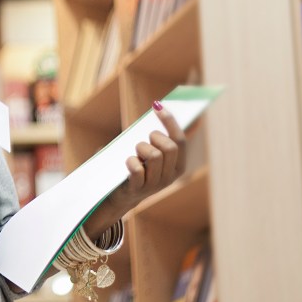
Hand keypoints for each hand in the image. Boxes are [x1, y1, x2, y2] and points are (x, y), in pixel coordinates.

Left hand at [86, 103, 186, 232]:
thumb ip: (158, 138)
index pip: (180, 140)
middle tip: (145, 139)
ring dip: (141, 148)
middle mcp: (170, 177)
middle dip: (155, 137)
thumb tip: (161, 108)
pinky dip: (131, 161)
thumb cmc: (137, 167)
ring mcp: (155, 185)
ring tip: (135, 152)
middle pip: (170, 147)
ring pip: (154, 156)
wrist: (121, 196)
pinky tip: (128, 162)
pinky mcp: (138, 189)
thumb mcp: (151, 154)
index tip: (158, 106)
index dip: (170, 121)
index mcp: (177, 166)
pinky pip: (138, 169)